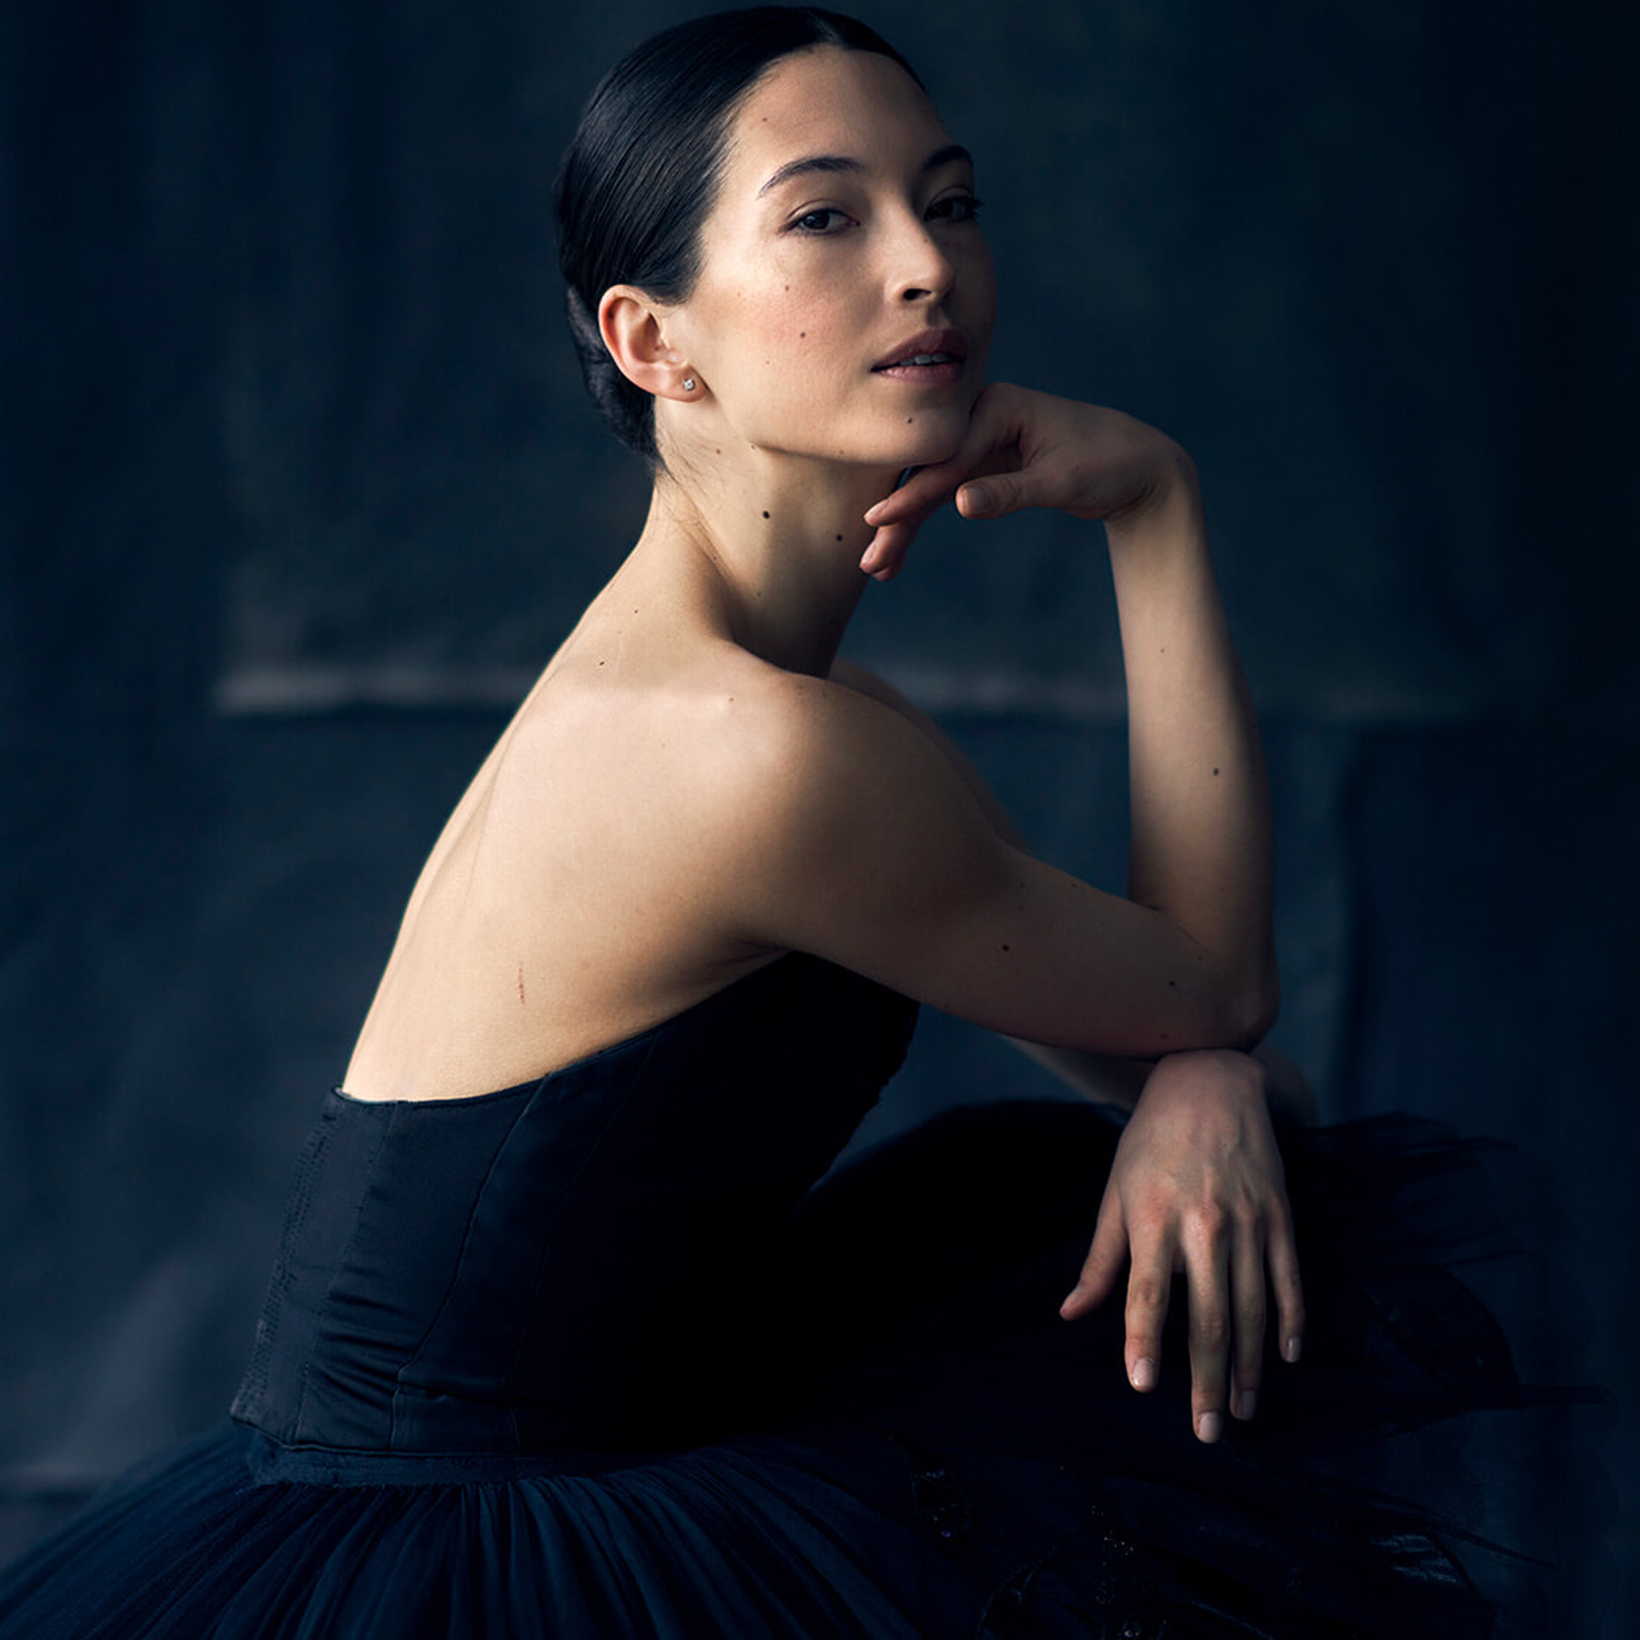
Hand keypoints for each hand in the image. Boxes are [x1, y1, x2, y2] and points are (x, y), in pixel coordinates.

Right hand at [859, 384, 1196, 580]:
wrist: (1139, 465)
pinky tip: (900, 555)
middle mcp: (982, 416)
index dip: (912, 495)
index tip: (878, 522)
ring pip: (931, 488)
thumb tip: (959, 504)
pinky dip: (925, 522)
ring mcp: (979, 440)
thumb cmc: (1108, 464)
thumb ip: (1008, 492)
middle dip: (898, 518)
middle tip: (869, 560)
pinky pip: (945, 494)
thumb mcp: (1060, 481)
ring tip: (877, 570)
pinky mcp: (984, 463)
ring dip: (904, 528)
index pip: (946, 456)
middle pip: (928, 471)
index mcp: (998, 406)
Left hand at [1060, 1049, 1304, 1442]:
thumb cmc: (1149, 1142)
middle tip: (1205, 1432)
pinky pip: (1289, 1279)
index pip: (1148, 1290)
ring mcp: (1249, 1221)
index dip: (1143, 1337)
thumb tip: (1070, 1314)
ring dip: (1248, 1366)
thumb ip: (1100, 1260)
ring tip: (1239, 1410)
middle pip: (1208, 1315)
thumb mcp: (1116, 1192)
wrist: (1211, 1081)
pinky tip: (1284, 1358)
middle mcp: (1204, 1223)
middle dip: (1205, 1378)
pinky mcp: (1280, 1216)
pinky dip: (1290, 1321)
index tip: (1142, 1385)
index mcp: (1154, 1217)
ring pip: (1254, 1308)